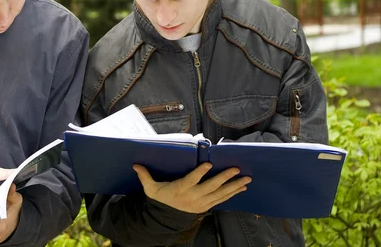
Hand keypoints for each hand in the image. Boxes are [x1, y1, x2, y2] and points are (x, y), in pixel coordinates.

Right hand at [133, 162, 250, 213]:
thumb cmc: (161, 198)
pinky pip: (222, 199)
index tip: (208, 164)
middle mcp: (193, 196)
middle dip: (225, 178)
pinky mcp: (207, 205)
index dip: (200, 173)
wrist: (167, 217)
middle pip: (211, 186)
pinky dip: (233, 193)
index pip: (191, 180)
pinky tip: (242, 188)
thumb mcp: (151, 189)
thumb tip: (136, 165)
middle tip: (236, 169)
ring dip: (234, 186)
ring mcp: (202, 202)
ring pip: (220, 193)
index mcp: (180, 189)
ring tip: (246, 179)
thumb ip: (145, 176)